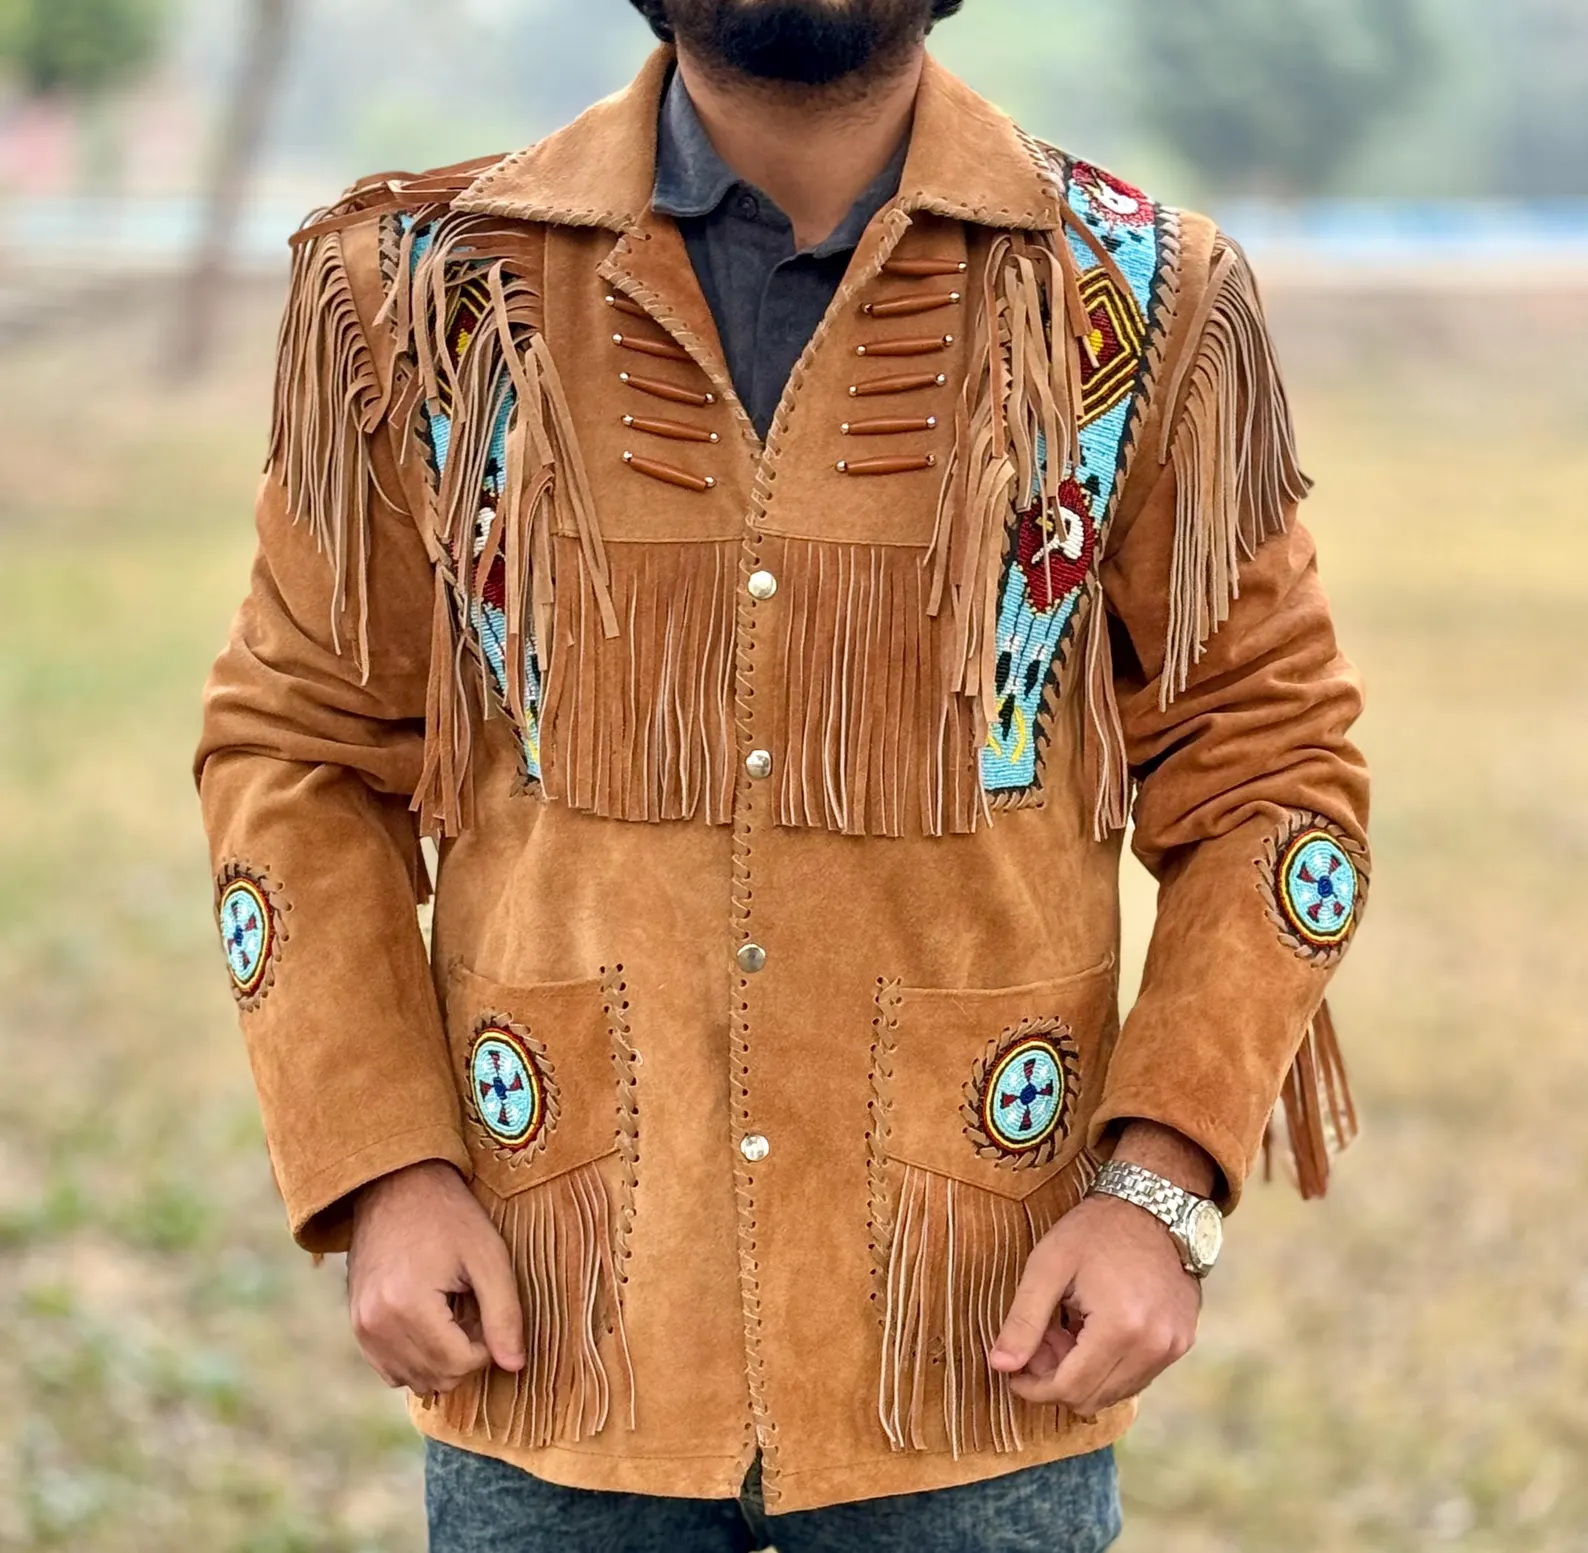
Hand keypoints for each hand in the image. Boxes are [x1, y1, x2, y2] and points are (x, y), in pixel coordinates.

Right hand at [346, 1160, 524, 1394]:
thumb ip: (505, 1314)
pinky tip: (431, 1321)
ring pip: (414, 1380)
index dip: (488, 1346)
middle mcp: (376, 1325)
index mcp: (408, 1306)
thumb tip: (515, 1366)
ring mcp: (361, 1328)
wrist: (397, 1186)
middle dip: (465, 1353)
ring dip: (442, 1358)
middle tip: (473, 1308)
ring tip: (453, 1311)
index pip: (460, 1364)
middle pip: (437, 1378)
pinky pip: (392, 1369)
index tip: (489, 1310)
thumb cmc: (449, 1216)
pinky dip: (418, 1357)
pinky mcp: (356, 1326)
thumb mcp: (488, 1257)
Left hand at [989, 1122, 1211, 1417]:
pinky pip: (1138, 1376)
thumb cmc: (1095, 1230)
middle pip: (1093, 1398)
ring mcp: (1173, 1346)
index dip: (1034, 1388)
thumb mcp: (1048, 1266)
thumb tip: (999, 1366)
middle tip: (1041, 1341)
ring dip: (1084, 1374)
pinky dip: (1110, 1366)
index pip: (1070, 1388)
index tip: (1013, 1372)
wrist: (1153, 1204)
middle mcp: (1154, 1346)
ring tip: (1067, 1329)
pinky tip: (1093, 1330)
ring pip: (1116, 1392)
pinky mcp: (1181, 1341)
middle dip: (1057, 1379)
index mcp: (1119, 1327)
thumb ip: (1023, 1320)